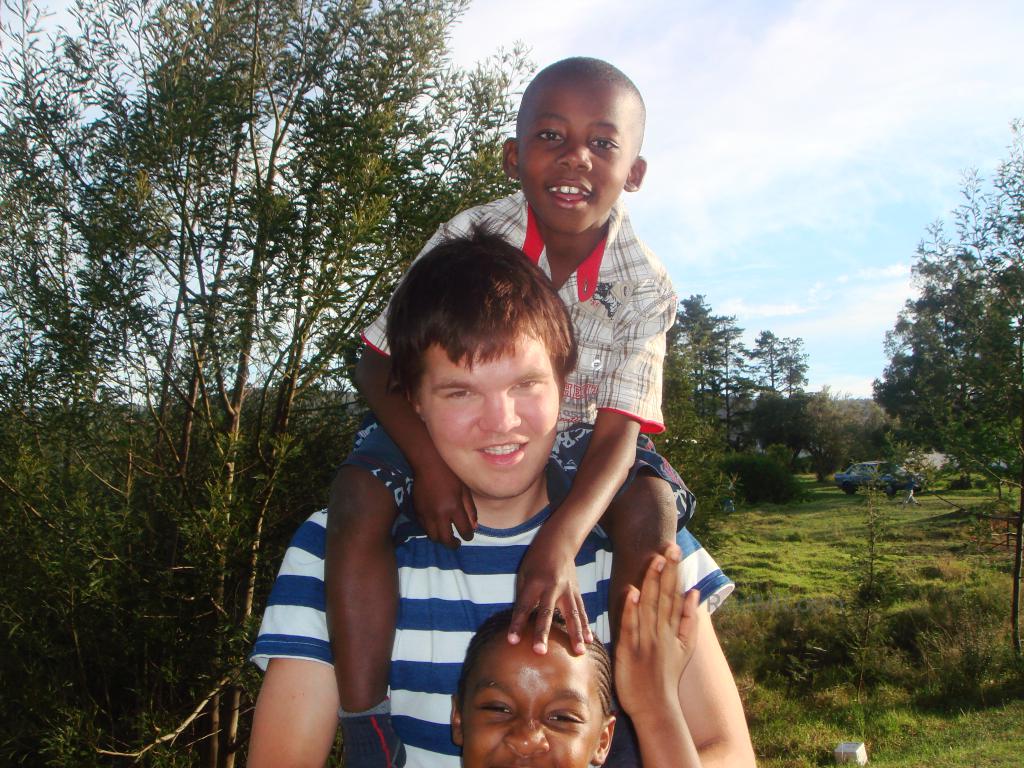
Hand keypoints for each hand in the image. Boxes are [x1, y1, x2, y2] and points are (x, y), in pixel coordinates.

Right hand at [411, 460, 476, 547]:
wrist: (428, 465)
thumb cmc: (450, 475)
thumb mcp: (465, 491)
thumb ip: (470, 510)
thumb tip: (474, 527)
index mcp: (454, 507)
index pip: (464, 530)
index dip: (468, 536)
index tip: (468, 536)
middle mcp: (440, 514)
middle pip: (446, 540)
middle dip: (453, 545)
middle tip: (457, 543)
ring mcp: (427, 514)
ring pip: (433, 537)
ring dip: (441, 539)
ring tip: (446, 535)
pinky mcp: (418, 512)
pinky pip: (425, 528)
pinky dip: (432, 530)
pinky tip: (437, 525)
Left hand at [508, 526, 592, 654]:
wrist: (558, 542)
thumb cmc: (535, 560)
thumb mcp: (523, 574)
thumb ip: (524, 597)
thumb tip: (521, 622)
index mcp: (534, 582)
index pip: (523, 606)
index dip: (517, 624)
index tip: (512, 641)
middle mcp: (552, 586)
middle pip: (546, 613)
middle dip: (542, 633)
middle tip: (540, 652)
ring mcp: (567, 590)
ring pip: (572, 615)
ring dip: (575, 635)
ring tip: (578, 653)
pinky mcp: (576, 592)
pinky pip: (581, 612)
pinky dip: (586, 626)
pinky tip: (589, 641)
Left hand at [615, 544, 699, 718]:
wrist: (657, 707)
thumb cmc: (667, 676)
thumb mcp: (685, 648)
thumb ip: (689, 620)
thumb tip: (694, 593)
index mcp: (672, 629)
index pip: (674, 594)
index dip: (675, 572)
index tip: (675, 550)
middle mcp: (661, 631)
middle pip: (664, 596)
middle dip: (667, 571)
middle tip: (670, 547)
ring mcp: (646, 640)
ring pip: (649, 607)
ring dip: (652, 583)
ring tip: (656, 560)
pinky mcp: (629, 650)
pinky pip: (630, 627)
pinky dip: (631, 610)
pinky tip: (633, 592)